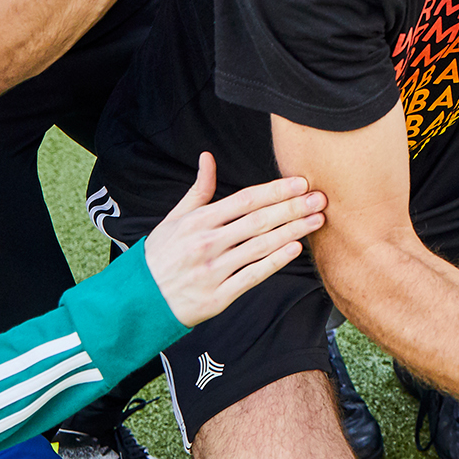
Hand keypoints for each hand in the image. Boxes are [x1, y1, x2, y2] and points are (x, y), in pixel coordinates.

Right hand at [144, 154, 325, 325]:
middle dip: (293, 208)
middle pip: (258, 221)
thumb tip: (208, 157)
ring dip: (292, 232)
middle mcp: (206, 243)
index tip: (300, 183)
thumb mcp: (174, 218)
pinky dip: (275, 262)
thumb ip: (198, 189)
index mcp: (198, 221)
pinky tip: (294, 249)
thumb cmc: (160, 256)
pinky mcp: (218, 296)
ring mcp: (213, 271)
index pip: (245, 200)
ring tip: (316, 221)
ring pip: (260, 247)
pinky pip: (252, 276)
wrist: (138, 301)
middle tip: (320, 199)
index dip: (275, 190)